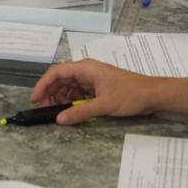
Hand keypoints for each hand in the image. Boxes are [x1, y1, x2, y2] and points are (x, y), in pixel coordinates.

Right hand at [30, 59, 172, 124]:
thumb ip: (80, 112)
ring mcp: (93, 78)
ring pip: (69, 85)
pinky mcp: (98, 87)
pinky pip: (79, 91)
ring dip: (60, 97)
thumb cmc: (130, 95)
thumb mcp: (104, 105)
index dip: (43, 84)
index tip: (35, 99)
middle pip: (61, 78)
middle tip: (43, 109)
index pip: (57, 72)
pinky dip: (72, 99)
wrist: (153, 94)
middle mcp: (87, 70)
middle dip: (50, 92)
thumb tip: (59, 119)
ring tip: (56, 111)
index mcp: (86, 68)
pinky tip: (71, 109)